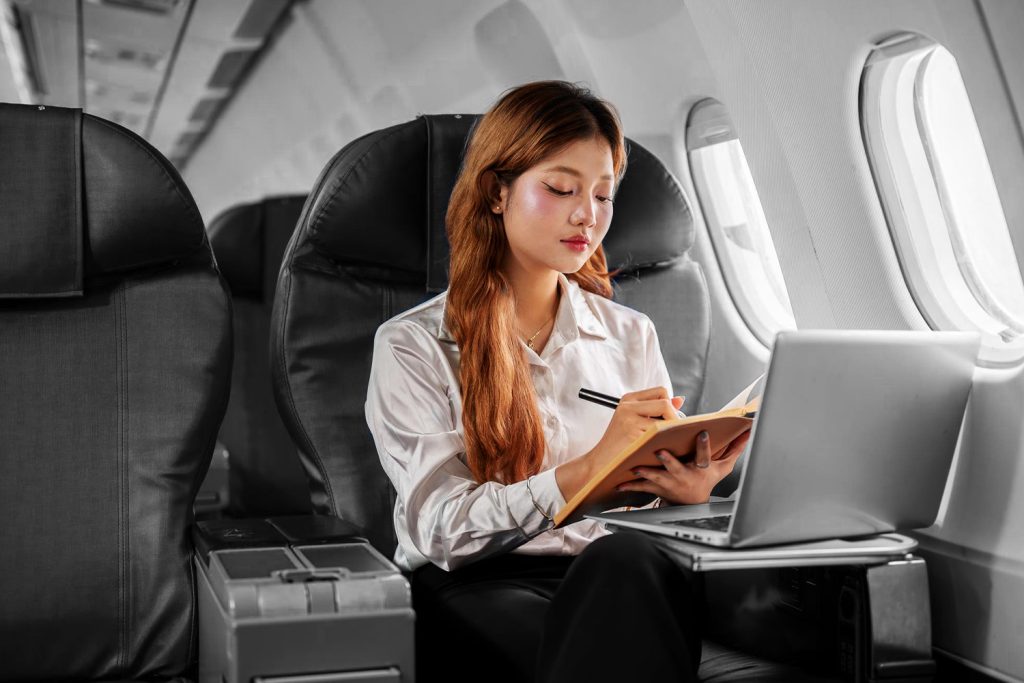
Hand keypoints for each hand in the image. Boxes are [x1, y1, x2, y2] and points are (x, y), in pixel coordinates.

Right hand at [583, 386, 683, 471]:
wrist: (601, 463)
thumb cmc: (621, 444)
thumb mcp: (636, 421)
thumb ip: (657, 410)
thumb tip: (680, 400)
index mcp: (629, 399)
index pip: (661, 392)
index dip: (670, 405)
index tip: (669, 420)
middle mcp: (627, 406)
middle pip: (665, 403)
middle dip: (674, 419)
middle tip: (673, 434)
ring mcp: (629, 420)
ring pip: (664, 420)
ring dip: (671, 433)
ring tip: (665, 443)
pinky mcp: (633, 435)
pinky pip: (660, 435)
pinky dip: (664, 443)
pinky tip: (659, 450)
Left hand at [618, 428, 750, 504]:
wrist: (691, 504)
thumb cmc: (706, 480)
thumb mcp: (723, 467)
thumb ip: (735, 448)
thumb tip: (749, 430)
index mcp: (699, 468)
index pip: (704, 455)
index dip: (704, 445)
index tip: (702, 432)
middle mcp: (684, 476)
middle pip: (676, 468)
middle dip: (668, 461)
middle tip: (659, 452)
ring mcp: (669, 483)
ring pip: (656, 477)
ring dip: (646, 472)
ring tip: (635, 466)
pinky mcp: (656, 489)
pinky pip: (642, 487)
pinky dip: (630, 485)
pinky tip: (619, 483)